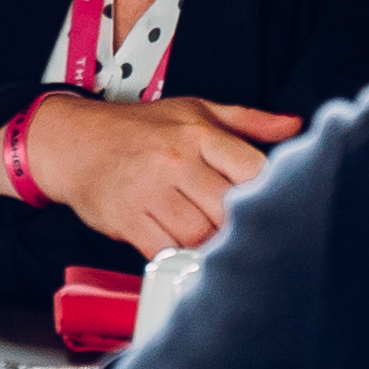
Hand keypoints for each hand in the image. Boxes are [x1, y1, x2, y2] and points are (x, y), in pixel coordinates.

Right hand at [9, 94, 302, 258]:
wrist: (72, 141)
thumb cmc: (139, 129)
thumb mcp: (195, 110)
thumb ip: (248, 121)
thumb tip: (295, 125)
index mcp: (199, 133)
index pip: (253, 170)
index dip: (272, 196)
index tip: (276, 210)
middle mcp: (175, 160)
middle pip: (229, 210)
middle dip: (239, 227)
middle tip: (243, 234)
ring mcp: (149, 190)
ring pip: (199, 235)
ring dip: (208, 245)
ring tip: (210, 241)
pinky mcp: (126, 218)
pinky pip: (165, 251)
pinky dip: (178, 257)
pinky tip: (182, 249)